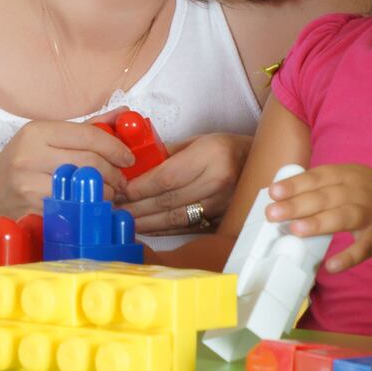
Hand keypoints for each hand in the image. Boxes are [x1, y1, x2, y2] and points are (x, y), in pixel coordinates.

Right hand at [0, 117, 132, 225]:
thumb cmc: (19, 167)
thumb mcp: (46, 140)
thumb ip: (87, 128)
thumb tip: (125, 114)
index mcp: (37, 131)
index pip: (89, 136)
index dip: (116, 148)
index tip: (128, 159)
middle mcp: (30, 154)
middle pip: (90, 162)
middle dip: (114, 174)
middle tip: (122, 182)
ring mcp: (29, 183)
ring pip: (84, 187)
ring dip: (104, 194)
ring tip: (107, 194)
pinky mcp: (31, 208)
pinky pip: (73, 207)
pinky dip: (88, 208)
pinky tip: (90, 206)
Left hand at [121, 133, 247, 233]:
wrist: (258, 165)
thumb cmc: (224, 149)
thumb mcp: (197, 141)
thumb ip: (166, 154)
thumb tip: (134, 168)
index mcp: (211, 156)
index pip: (167, 177)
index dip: (140, 187)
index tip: (120, 190)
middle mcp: (218, 182)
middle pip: (168, 200)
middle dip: (136, 207)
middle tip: (113, 208)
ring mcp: (222, 205)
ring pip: (175, 218)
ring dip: (145, 222)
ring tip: (123, 221)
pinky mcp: (220, 221)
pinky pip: (185, 228)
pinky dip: (162, 229)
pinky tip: (144, 228)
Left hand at [264, 163, 371, 272]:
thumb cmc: (371, 197)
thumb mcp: (349, 182)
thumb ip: (321, 188)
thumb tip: (282, 201)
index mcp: (347, 174)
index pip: (317, 177)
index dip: (295, 184)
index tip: (273, 193)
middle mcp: (359, 191)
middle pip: (326, 196)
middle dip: (297, 204)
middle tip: (273, 214)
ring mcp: (371, 214)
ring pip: (344, 216)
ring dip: (319, 223)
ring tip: (296, 230)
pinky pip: (363, 248)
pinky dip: (348, 257)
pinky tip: (331, 266)